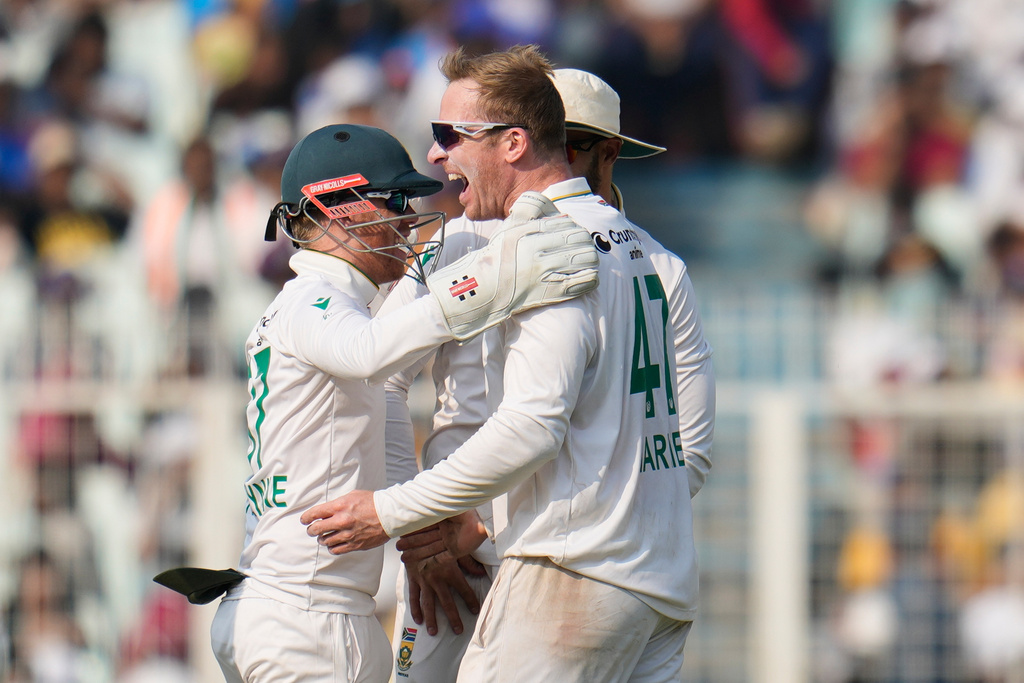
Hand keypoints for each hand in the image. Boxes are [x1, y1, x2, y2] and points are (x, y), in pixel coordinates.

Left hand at [300, 490, 388, 553]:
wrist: (389, 514)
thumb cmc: (373, 503)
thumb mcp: (353, 496)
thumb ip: (338, 503)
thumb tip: (326, 511)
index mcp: (340, 506)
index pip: (315, 513)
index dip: (306, 518)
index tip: (304, 520)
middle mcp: (342, 521)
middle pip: (316, 529)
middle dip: (311, 530)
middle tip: (312, 529)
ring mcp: (348, 534)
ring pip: (325, 541)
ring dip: (322, 538)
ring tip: (325, 536)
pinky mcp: (354, 544)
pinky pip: (335, 550)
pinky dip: (332, 547)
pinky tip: (334, 543)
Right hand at [396, 511, 488, 562]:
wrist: (481, 517)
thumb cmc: (463, 508)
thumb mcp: (444, 506)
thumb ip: (431, 509)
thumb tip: (415, 501)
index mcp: (443, 519)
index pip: (424, 527)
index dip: (412, 531)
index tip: (400, 534)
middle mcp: (446, 531)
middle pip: (425, 539)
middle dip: (412, 543)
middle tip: (398, 547)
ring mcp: (451, 541)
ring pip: (431, 549)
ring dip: (419, 554)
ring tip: (404, 558)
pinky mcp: (458, 550)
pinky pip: (442, 558)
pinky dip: (432, 561)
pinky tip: (421, 565)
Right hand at [403, 542, 482, 635]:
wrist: (416, 532)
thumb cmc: (439, 538)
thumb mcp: (455, 548)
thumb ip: (468, 562)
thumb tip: (481, 572)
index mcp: (449, 570)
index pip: (463, 589)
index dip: (470, 600)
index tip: (475, 610)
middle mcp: (436, 577)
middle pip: (446, 602)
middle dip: (453, 617)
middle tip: (458, 630)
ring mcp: (423, 580)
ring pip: (428, 603)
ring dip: (431, 618)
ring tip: (434, 632)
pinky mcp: (412, 578)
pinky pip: (414, 596)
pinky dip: (415, 609)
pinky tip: (418, 620)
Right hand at [426, 191, 598, 340]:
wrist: (483, 288)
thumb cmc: (498, 257)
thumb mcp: (510, 226)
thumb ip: (529, 208)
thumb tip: (554, 208)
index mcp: (530, 232)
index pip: (567, 224)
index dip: (574, 228)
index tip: (573, 234)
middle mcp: (539, 250)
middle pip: (580, 239)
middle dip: (585, 242)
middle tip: (583, 247)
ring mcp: (546, 272)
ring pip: (586, 259)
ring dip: (589, 258)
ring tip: (586, 261)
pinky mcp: (552, 291)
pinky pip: (584, 281)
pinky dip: (590, 277)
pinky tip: (587, 276)